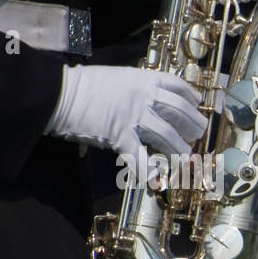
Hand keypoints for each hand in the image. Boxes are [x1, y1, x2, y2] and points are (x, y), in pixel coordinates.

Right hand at [45, 65, 204, 163]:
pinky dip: (148, 171)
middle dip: (193, 126)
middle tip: (196, 136)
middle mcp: (145, 97)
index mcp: (144, 80)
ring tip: (186, 158)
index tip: (198, 107)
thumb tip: (152, 100)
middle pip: (180, 112)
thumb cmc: (85, 84)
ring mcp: (134, 117)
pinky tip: (155, 181)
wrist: (59, 92)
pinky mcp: (120, 136)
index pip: (178, 87)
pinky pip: (139, 157)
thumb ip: (137, 88)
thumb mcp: (118, 77)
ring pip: (168, 135)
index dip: (192, 98)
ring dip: (179, 149)